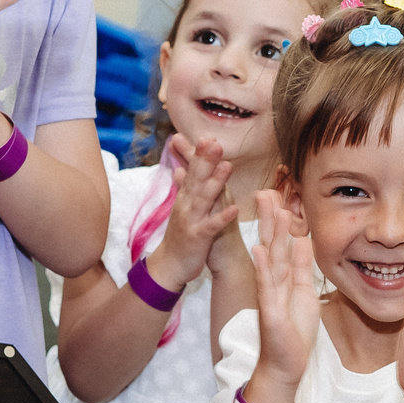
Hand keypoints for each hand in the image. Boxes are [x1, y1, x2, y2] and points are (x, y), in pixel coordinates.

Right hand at [145, 138, 238, 290]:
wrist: (170, 265)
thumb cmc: (180, 236)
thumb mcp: (181, 209)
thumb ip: (184, 188)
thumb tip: (180, 168)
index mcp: (185, 198)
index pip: (192, 172)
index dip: (200, 155)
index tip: (208, 137)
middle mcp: (186, 206)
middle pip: (197, 179)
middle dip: (205, 160)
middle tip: (214, 142)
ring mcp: (191, 221)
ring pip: (204, 199)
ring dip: (216, 182)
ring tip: (227, 166)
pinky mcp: (198, 237)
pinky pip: (212, 226)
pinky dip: (222, 217)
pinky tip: (234, 208)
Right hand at [247, 186, 320, 402]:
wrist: (285, 364)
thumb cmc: (294, 332)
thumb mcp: (305, 294)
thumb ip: (303, 268)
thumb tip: (304, 240)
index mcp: (284, 278)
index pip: (282, 244)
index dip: (282, 221)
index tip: (280, 195)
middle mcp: (274, 282)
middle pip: (273, 244)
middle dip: (271, 218)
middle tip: (267, 191)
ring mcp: (270, 295)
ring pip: (270, 258)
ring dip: (269, 233)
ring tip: (268, 208)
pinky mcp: (270, 310)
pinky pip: (266, 286)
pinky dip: (263, 268)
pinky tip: (259, 250)